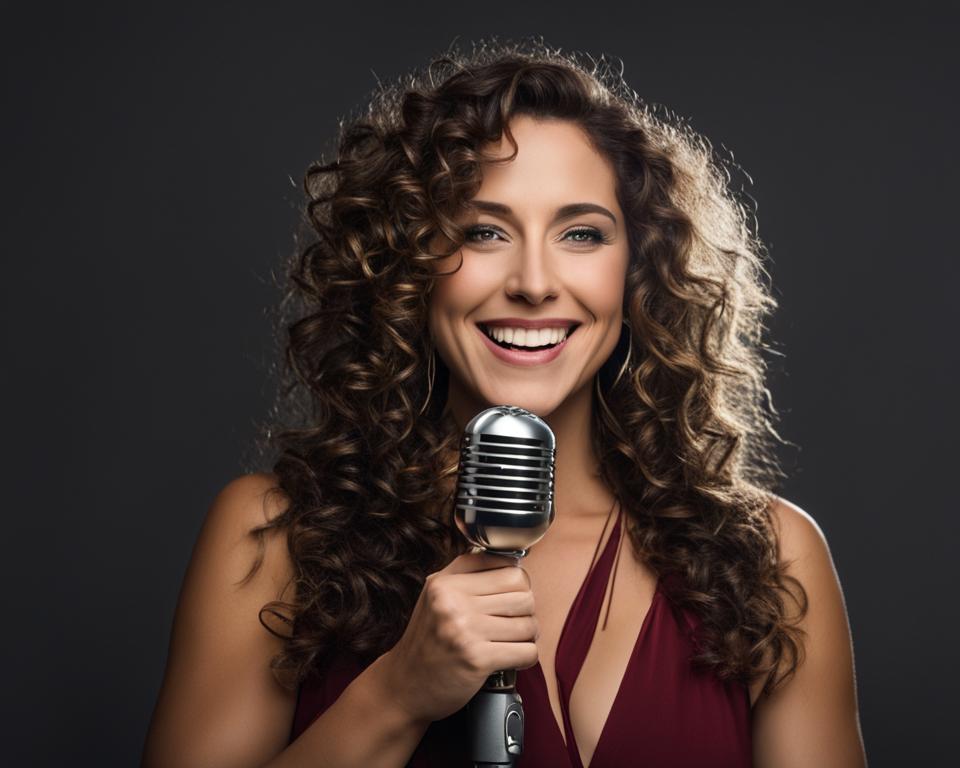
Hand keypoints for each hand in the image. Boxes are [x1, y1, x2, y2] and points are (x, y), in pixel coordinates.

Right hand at [380, 551, 538, 723]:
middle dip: (525, 611)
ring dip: (527, 636)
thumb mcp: (435, 595)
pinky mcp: (477, 659)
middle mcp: (453, 602)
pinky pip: (527, 651)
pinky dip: (526, 657)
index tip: (511, 596)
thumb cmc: (426, 641)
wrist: (404, 685)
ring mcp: (465, 630)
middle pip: (523, 594)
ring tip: (511, 640)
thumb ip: (467, 573)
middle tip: (512, 622)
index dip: (518, 584)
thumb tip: (512, 561)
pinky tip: (511, 658)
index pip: (509, 568)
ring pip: (529, 623)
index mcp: (445, 583)